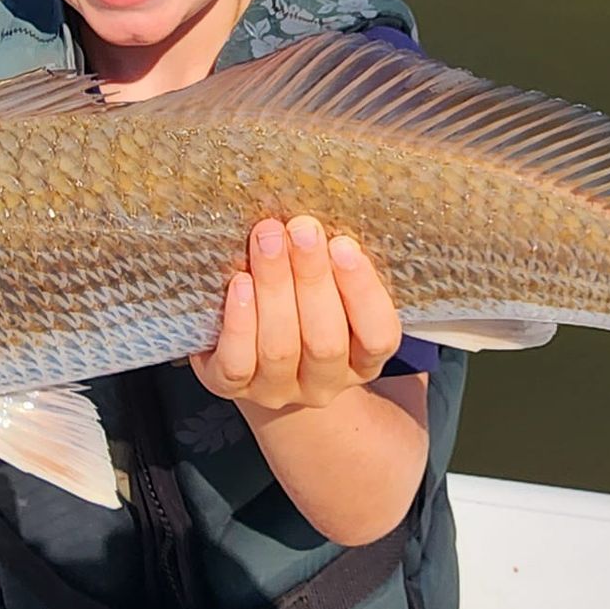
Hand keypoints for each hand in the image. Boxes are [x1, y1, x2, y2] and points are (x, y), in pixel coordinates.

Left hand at [191, 216, 403, 411]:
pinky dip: (240, 322)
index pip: (377, 336)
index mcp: (361, 360)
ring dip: (275, 287)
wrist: (250, 352)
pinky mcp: (231, 387)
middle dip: (312, 278)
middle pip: (325, 340)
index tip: (344, 245)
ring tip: (268, 239)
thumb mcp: (331, 289)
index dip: (363, 292)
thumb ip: (334, 264)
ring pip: (280, 347)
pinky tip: (240, 283)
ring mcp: (277, 389)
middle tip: (301, 229)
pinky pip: (237, 364)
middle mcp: (324, 382)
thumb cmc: (300, 305)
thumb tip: (321, 218)